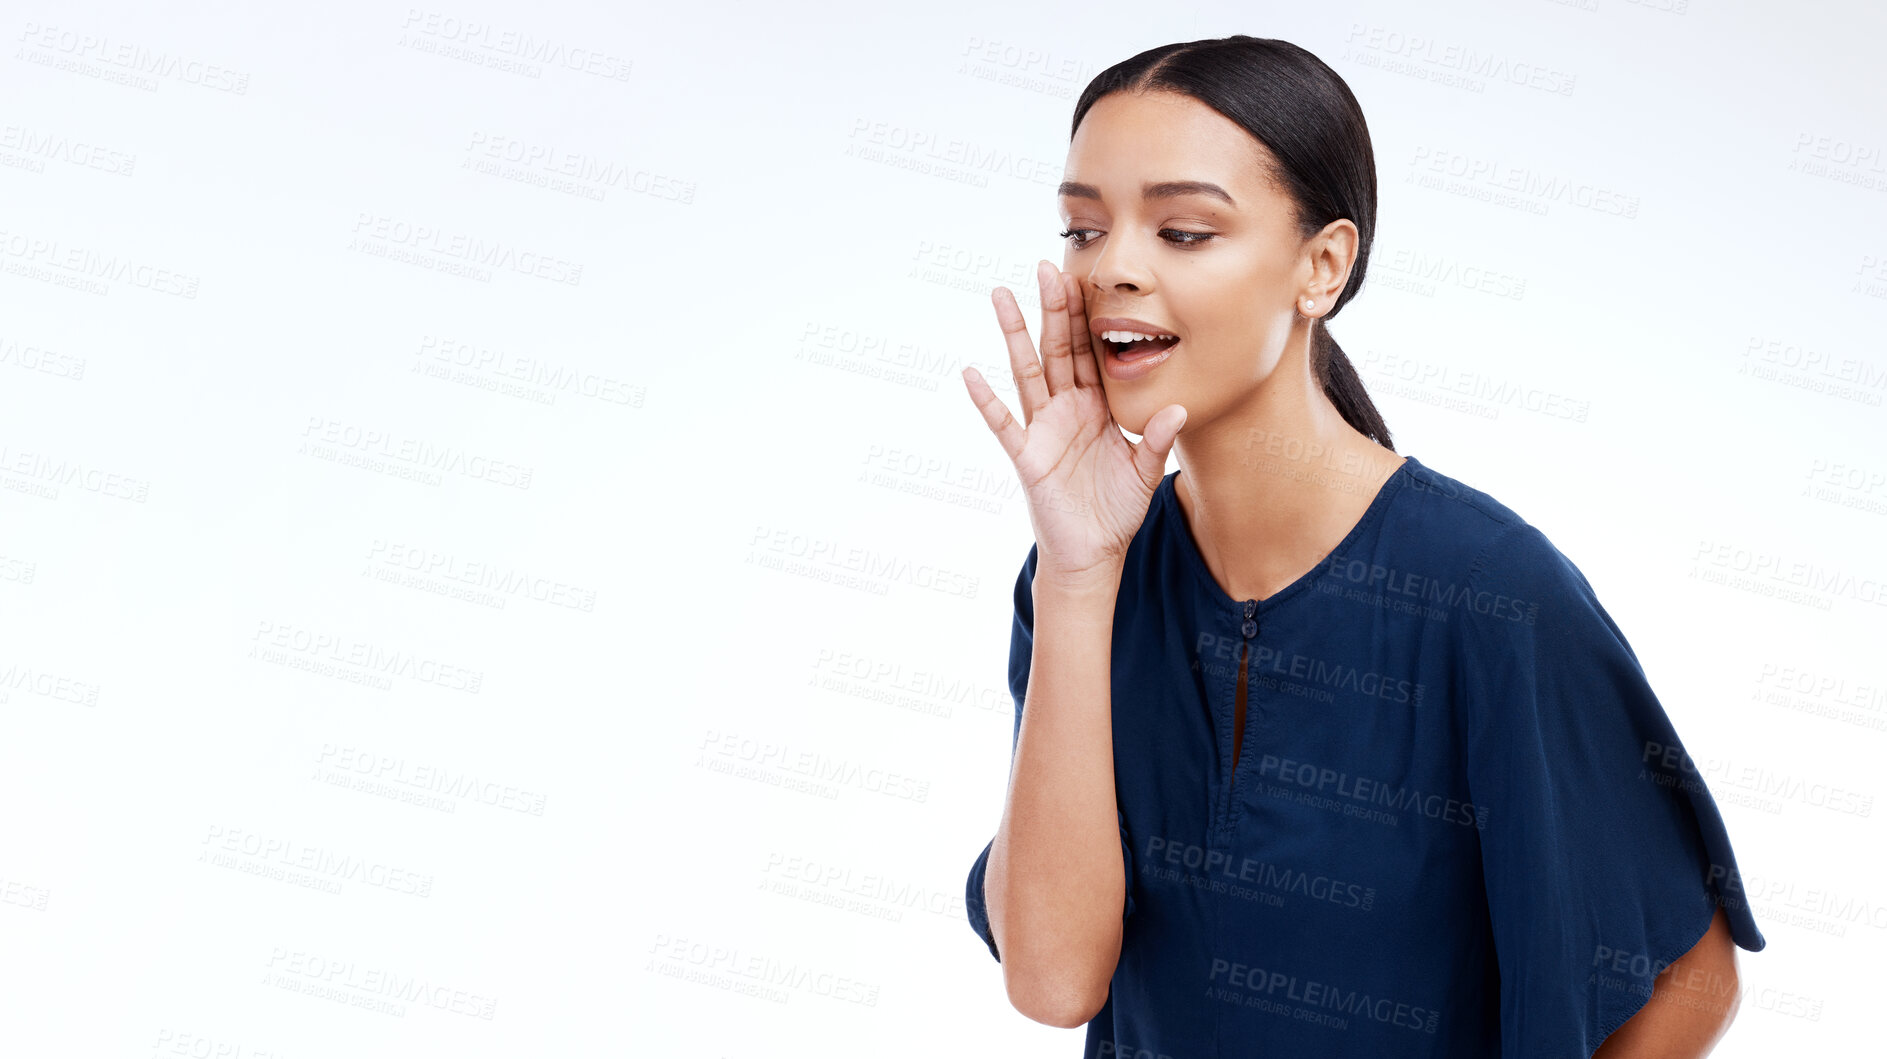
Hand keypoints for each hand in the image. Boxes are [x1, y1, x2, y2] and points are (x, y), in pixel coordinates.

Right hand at [961, 260, 1186, 583]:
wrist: (1093, 553)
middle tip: (1046, 267)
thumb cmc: (1115, 511)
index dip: (1087, 317)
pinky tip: (972, 373)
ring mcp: (1043, 429)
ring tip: (1001, 295)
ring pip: (1027, 371)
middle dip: (1053, 309)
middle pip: (1058, 349)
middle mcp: (1067, 410)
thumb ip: (1159, 439)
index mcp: (1096, 407)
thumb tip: (1178, 408)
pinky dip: (986, 399)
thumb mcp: (1145, 471)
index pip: (1091, 352)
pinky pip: (1004, 424)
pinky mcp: (1027, 456)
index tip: (1083, 277)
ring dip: (1014, 334)